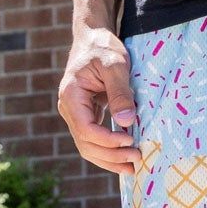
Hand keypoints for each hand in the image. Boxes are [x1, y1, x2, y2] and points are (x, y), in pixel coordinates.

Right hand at [57, 27, 138, 173]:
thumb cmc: (103, 47)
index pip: (86, 129)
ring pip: (88, 147)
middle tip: (137, 158)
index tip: (130, 141)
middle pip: (86, 144)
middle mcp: (69, 108)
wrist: (94, 38)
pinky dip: (108, 151)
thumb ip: (120, 91)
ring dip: (109, 160)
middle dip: (111, 155)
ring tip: (132, 168)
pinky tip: (124, 159)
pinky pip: (94, 139)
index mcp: (71, 95)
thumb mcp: (116, 64)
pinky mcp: (86, 116)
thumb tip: (127, 121)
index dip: (108, 141)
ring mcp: (75, 114)